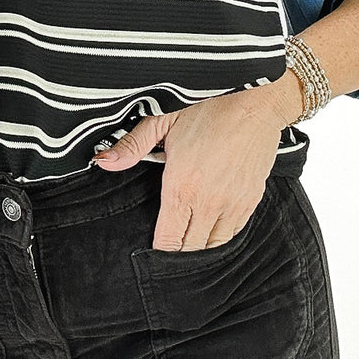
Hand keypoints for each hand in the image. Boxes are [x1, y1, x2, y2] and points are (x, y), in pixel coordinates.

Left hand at [92, 79, 299, 250]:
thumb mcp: (163, 121)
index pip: (168, 241)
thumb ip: (132, 146)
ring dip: (200, 248)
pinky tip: (211, 230)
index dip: (158, 252)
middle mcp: (208, 203)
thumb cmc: (209, 108)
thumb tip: (104, 161)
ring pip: (213, 247)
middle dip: (177, 255)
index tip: (152, 252)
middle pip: (190, 250)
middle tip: (168, 251)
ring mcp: (232, 204)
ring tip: (188, 244)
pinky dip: (221, 237)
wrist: (255, 103)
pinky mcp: (251, 200)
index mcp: (181, 187)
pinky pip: (234, 234)